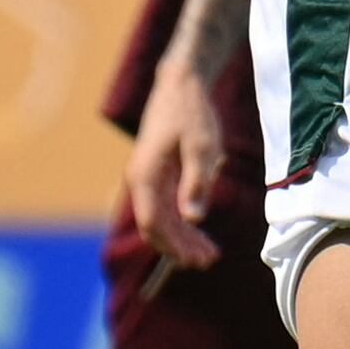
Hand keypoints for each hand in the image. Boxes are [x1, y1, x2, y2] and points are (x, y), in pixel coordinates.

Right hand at [125, 64, 231, 269]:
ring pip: (161, 218)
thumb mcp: (202, 147)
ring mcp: (148, 178)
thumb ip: (197, 181)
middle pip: (156, 225)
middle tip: (207, 262)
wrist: (181, 86)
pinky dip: (182, 221)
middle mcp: (141, 180)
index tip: (195, 260)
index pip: (153, 222)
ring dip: (182, 238)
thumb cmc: (192, 114)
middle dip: (179, 247)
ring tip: (208, 254)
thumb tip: (192, 217)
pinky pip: (166, 205)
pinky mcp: (159, 174)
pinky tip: (200, 232)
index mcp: (146, 176)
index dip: (173, 245)